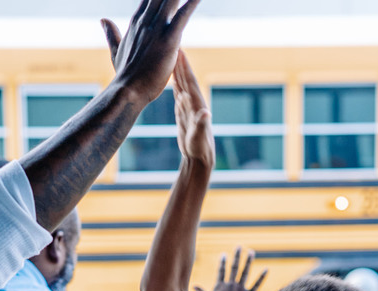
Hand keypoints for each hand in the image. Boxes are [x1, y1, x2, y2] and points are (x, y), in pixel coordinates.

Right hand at [102, 0, 202, 106]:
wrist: (127, 92)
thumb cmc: (124, 76)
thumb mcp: (116, 51)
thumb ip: (112, 34)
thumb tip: (103, 20)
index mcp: (137, 23)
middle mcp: (147, 21)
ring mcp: (157, 29)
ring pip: (170, 0)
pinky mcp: (169, 40)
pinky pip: (183, 15)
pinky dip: (192, 3)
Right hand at [173, 51, 213, 169]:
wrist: (199, 158)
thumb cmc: (199, 148)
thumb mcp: (199, 137)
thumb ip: (201, 124)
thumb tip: (205, 114)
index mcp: (197, 104)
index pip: (189, 81)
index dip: (185, 66)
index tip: (180, 51)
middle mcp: (194, 103)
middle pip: (186, 79)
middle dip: (181, 63)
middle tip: (175, 45)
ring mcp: (188, 108)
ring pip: (182, 85)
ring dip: (178, 71)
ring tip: (173, 57)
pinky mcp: (183, 114)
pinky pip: (178, 95)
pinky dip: (176, 85)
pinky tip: (173, 79)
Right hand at [195, 246, 265, 290]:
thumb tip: (194, 286)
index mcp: (220, 286)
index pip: (221, 271)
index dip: (222, 262)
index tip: (224, 254)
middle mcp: (230, 285)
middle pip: (234, 267)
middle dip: (236, 256)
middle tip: (239, 247)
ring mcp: (240, 289)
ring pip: (245, 273)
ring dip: (248, 262)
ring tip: (251, 252)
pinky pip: (256, 285)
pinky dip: (261, 277)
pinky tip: (266, 269)